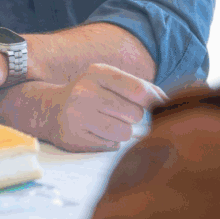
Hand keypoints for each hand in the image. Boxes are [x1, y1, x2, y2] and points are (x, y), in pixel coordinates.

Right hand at [42, 63, 166, 151]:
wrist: (48, 108)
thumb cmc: (91, 94)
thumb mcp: (109, 80)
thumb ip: (140, 88)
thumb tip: (171, 102)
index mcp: (97, 72)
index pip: (139, 90)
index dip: (157, 102)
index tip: (163, 107)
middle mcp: (84, 91)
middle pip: (135, 114)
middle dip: (131, 117)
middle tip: (115, 112)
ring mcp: (76, 115)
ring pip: (124, 133)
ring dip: (121, 132)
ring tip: (104, 123)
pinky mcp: (72, 137)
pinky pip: (109, 146)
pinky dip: (107, 141)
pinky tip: (93, 131)